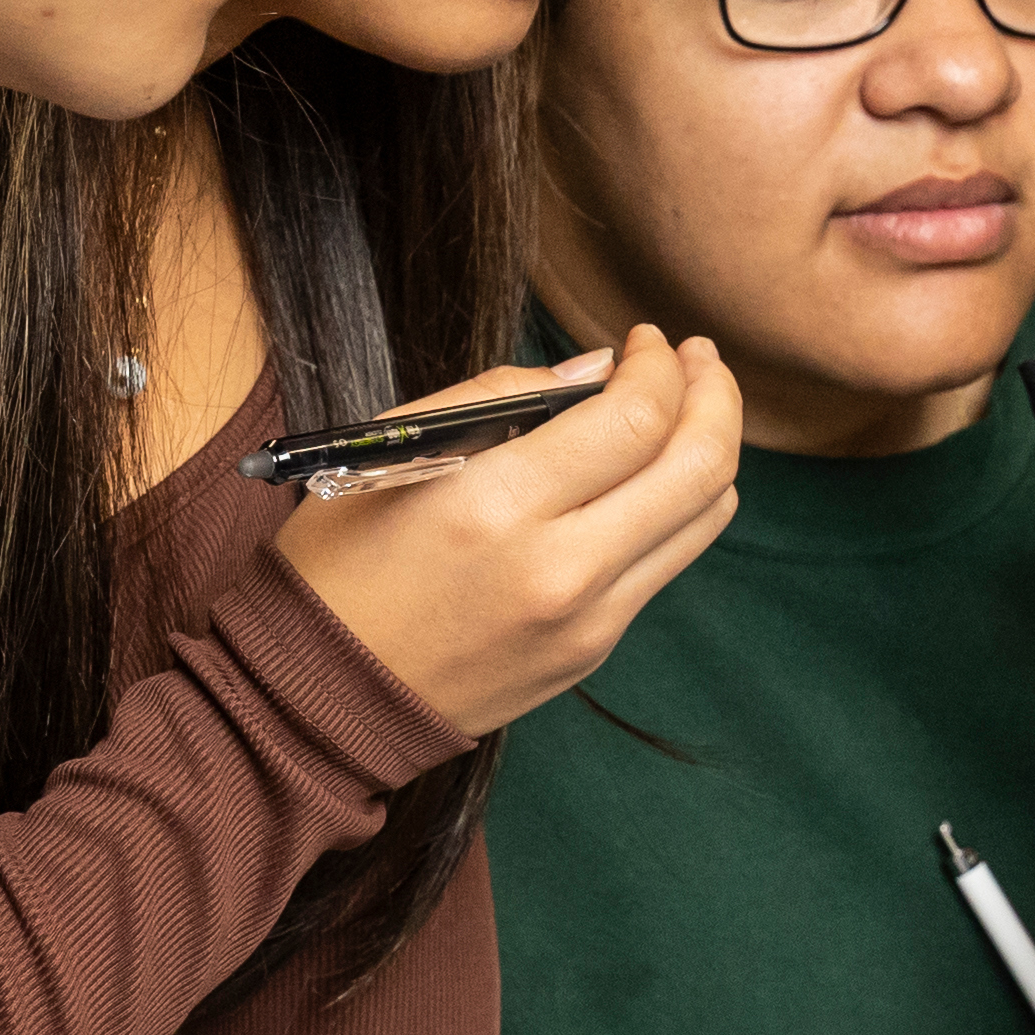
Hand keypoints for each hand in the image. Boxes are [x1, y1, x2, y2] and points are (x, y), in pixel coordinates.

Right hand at [269, 328, 745, 736]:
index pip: (635, 418)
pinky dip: (678, 504)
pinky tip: (654, 473)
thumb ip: (501, 397)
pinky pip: (667, 562)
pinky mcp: (593, 650)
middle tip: (696, 356)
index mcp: (495, 506)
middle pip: (698, 467)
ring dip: (712, 446)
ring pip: (704, 518)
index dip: (657, 365)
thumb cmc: (340, 563)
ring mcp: (587, 619)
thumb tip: (597, 370)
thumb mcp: (393, 451)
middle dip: (714, 394)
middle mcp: (559, 568)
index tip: (643, 339)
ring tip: (693, 404)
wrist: (320, 695)